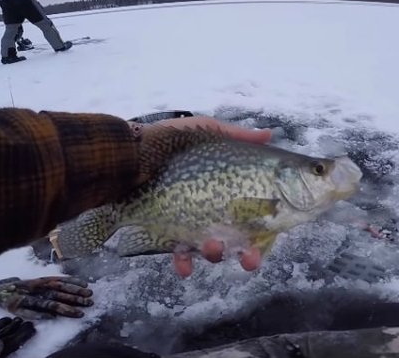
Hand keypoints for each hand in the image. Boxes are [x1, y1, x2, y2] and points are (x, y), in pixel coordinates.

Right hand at [0, 276, 93, 318]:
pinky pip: (30, 313)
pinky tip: (52, 318)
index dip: (73, 283)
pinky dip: (41, 315)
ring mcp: (27, 298)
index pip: (60, 281)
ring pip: (49, 303)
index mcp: (40, 281)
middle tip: (90, 300)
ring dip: (65, 308)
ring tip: (79, 313)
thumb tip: (74, 286)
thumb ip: (52, 284)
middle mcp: (35, 288)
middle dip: (75, 297)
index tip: (88, 286)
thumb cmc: (21, 287)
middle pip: (58, 292)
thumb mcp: (37, 282)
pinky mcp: (17, 308)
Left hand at [134, 116, 271, 277]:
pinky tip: (185, 266)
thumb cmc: (167, 141)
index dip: (265, 226)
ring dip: (216, 254)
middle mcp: (212, 208)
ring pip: (211, 248)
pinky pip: (180, 254)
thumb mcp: (204, 131)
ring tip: (214, 247)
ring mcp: (190, 222)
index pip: (253, 212)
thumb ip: (237, 136)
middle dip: (248, 254)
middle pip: (238, 237)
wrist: (127, 154)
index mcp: (225, 188)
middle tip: (250, 259)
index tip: (271, 235)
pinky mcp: (168, 232)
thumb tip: (270, 135)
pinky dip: (184, 263)